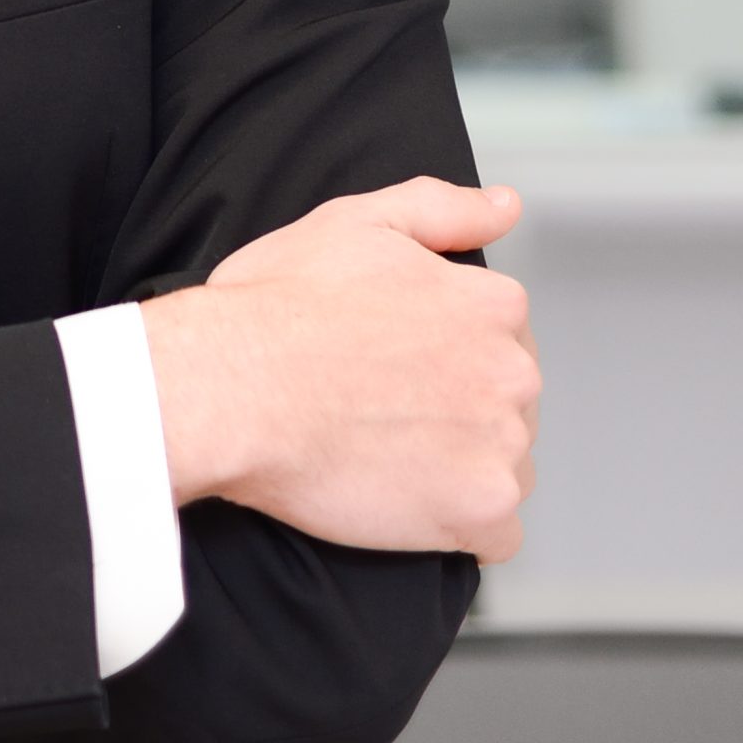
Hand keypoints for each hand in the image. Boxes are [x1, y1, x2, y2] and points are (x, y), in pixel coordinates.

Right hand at [140, 178, 540, 562]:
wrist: (231, 388)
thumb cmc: (276, 304)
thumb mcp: (355, 221)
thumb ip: (442, 208)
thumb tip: (506, 205)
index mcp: (490, 304)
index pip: (501, 336)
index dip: (442, 350)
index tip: (392, 362)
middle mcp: (511, 372)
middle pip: (508, 405)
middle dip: (457, 410)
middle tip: (379, 409)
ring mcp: (500, 446)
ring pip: (505, 467)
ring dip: (460, 469)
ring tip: (385, 456)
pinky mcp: (478, 511)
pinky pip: (494, 537)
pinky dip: (458, 528)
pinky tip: (402, 504)